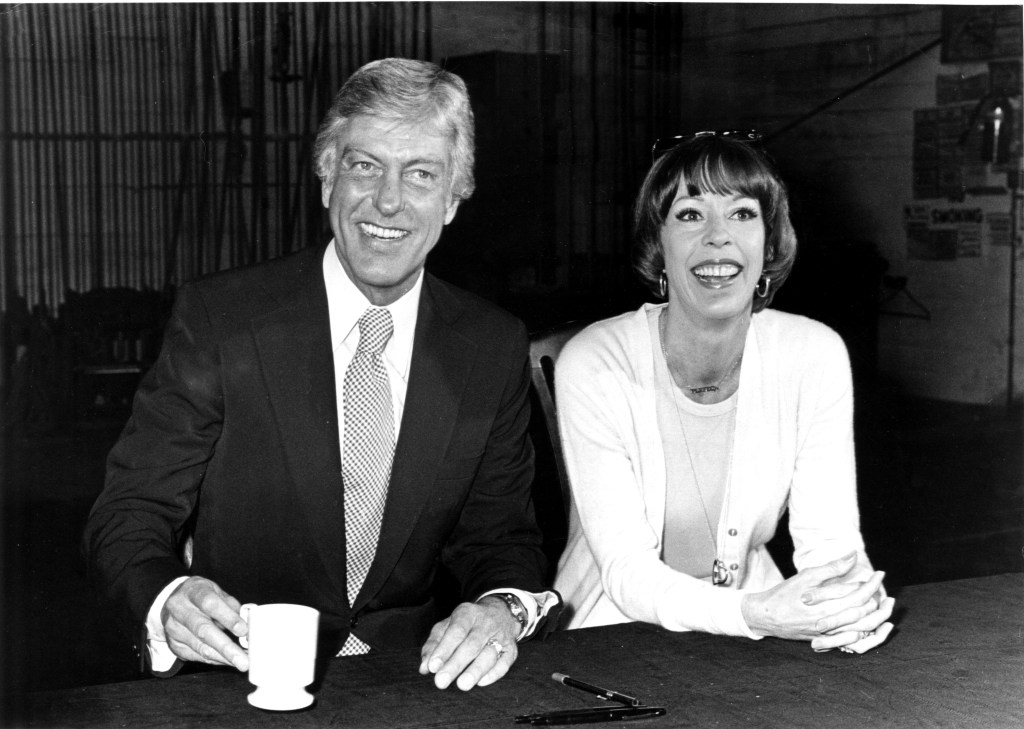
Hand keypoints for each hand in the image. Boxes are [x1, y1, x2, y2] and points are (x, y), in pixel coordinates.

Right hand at [160, 576, 248, 670]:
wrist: (173, 600)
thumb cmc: (201, 596)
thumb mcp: (217, 592)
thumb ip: (232, 607)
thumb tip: (247, 625)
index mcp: (193, 591)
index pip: (210, 604)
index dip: (227, 618)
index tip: (243, 631)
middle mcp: (179, 609)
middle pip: (203, 630)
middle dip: (226, 647)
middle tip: (244, 660)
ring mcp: (174, 628)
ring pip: (200, 647)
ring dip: (223, 657)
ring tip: (241, 662)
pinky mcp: (173, 644)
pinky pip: (196, 656)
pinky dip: (215, 660)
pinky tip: (227, 661)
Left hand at [418, 598, 519, 690]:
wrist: (500, 612)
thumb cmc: (467, 623)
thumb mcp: (448, 625)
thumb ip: (434, 644)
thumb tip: (424, 667)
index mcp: (468, 613)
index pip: (456, 631)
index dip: (444, 649)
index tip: (433, 667)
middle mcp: (486, 623)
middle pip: (472, 644)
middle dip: (455, 664)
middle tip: (441, 681)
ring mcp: (501, 635)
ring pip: (489, 654)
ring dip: (475, 670)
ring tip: (462, 685)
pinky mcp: (511, 649)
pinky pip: (505, 662)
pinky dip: (494, 673)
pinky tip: (481, 682)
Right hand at [741, 552, 890, 646]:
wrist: (766, 616)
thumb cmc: (784, 594)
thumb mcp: (806, 576)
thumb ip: (831, 567)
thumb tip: (852, 555)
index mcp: (824, 605)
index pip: (857, 594)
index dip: (871, 583)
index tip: (879, 574)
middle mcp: (828, 622)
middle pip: (862, 612)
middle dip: (877, 599)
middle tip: (882, 587)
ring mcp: (827, 634)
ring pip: (860, 628)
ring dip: (875, 616)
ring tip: (882, 604)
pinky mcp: (825, 641)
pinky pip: (851, 640)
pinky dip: (864, 632)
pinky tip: (870, 623)